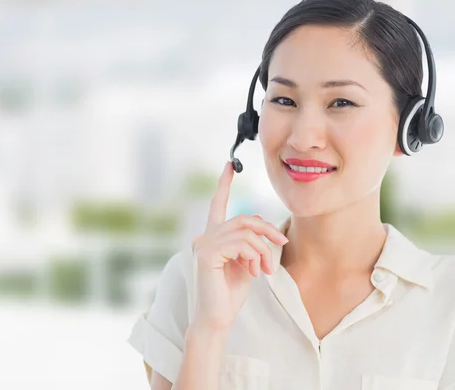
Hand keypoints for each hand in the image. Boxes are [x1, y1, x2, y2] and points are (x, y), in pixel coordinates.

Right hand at [191, 161, 288, 331]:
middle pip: (244, 219)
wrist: (218, 318)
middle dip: (267, 230)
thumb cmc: (230, 293)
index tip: (230, 165)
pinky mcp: (207, 254)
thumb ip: (249, 242)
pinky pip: (241, 244)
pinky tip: (252, 272)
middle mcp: (204, 236)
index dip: (224, 184)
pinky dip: (253, 257)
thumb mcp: (245, 262)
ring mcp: (203, 244)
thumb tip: (261, 224)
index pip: (217, 205)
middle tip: (281, 242)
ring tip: (264, 269)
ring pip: (246, 232)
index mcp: (212, 237)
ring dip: (262, 250)